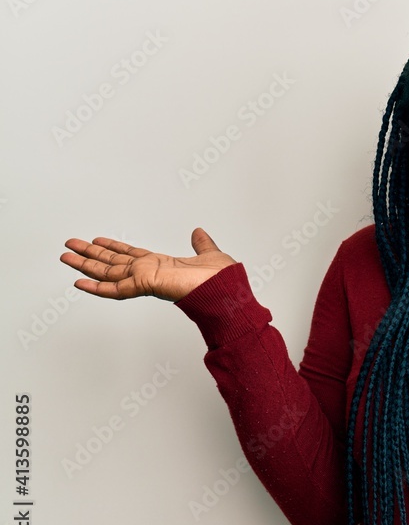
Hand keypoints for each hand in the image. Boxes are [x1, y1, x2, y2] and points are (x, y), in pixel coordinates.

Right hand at [60, 228, 236, 301]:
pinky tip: (79, 283)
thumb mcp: (210, 254)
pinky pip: (116, 288)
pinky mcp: (146, 286)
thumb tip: (198, 232)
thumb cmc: (223, 281)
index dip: (113, 248)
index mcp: (162, 265)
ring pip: (108, 273)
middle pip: (113, 263)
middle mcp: (150, 273)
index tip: (98, 241)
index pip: (130, 255)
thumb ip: (202, 244)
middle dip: (90, 255)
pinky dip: (97, 287)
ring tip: (65, 257)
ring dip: (85, 266)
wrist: (228, 292)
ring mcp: (146, 280)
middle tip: (69, 247)